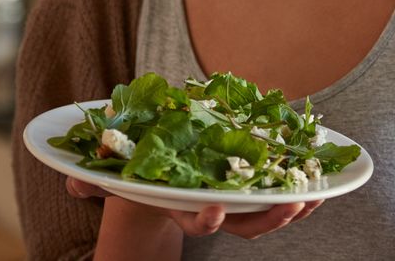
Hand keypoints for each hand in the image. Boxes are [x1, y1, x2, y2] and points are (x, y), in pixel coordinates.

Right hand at [66, 176, 322, 238]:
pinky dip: (298, 187)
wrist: (154, 169)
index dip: (206, 219)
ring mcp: (232, 200)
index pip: (195, 219)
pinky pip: (277, 192)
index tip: (217, 209)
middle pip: (243, 225)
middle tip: (292, 204)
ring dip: (293, 207)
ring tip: (316, 194)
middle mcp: (208, 207)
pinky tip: (322, 180)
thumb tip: (72, 181)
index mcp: (179, 203)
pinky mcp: (248, 185)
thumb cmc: (132, 168)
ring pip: (266, 215)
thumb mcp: (111, 170)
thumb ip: (92, 177)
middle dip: (269, 219)